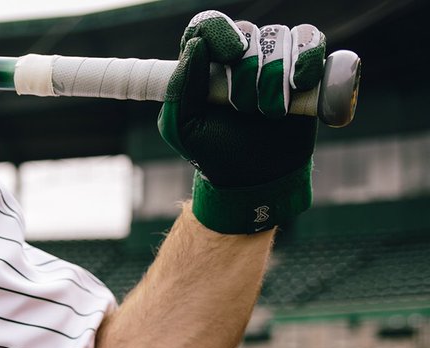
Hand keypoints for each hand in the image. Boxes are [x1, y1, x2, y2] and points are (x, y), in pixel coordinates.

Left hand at [157, 11, 325, 233]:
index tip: (228, 55)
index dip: (220, 31)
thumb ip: (180, 89)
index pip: (208, 26)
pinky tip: (300, 84)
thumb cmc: (214, 151)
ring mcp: (273, 59)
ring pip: (279, 36)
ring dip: (275, 76)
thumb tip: (195, 45)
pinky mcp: (305, 68)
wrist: (256, 176)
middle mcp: (239, 55)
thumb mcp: (183, 128)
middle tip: (244, 108)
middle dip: (247, 72)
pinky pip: (312, 40)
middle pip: (247, 31)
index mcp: (204, 64)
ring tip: (269, 112)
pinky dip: (308, 58)